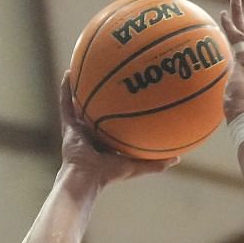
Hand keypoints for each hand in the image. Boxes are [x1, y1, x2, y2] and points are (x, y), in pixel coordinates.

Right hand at [57, 75, 177, 186]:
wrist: (86, 177)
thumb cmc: (109, 174)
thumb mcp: (136, 166)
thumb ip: (155, 163)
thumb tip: (178, 158)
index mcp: (107, 139)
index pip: (116, 120)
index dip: (122, 108)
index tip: (132, 93)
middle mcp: (93, 130)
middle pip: (99, 107)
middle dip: (103, 91)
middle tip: (111, 73)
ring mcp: (79, 126)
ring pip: (80, 101)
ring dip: (82, 84)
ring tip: (86, 65)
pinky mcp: (68, 124)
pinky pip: (65, 103)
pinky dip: (66, 88)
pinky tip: (68, 72)